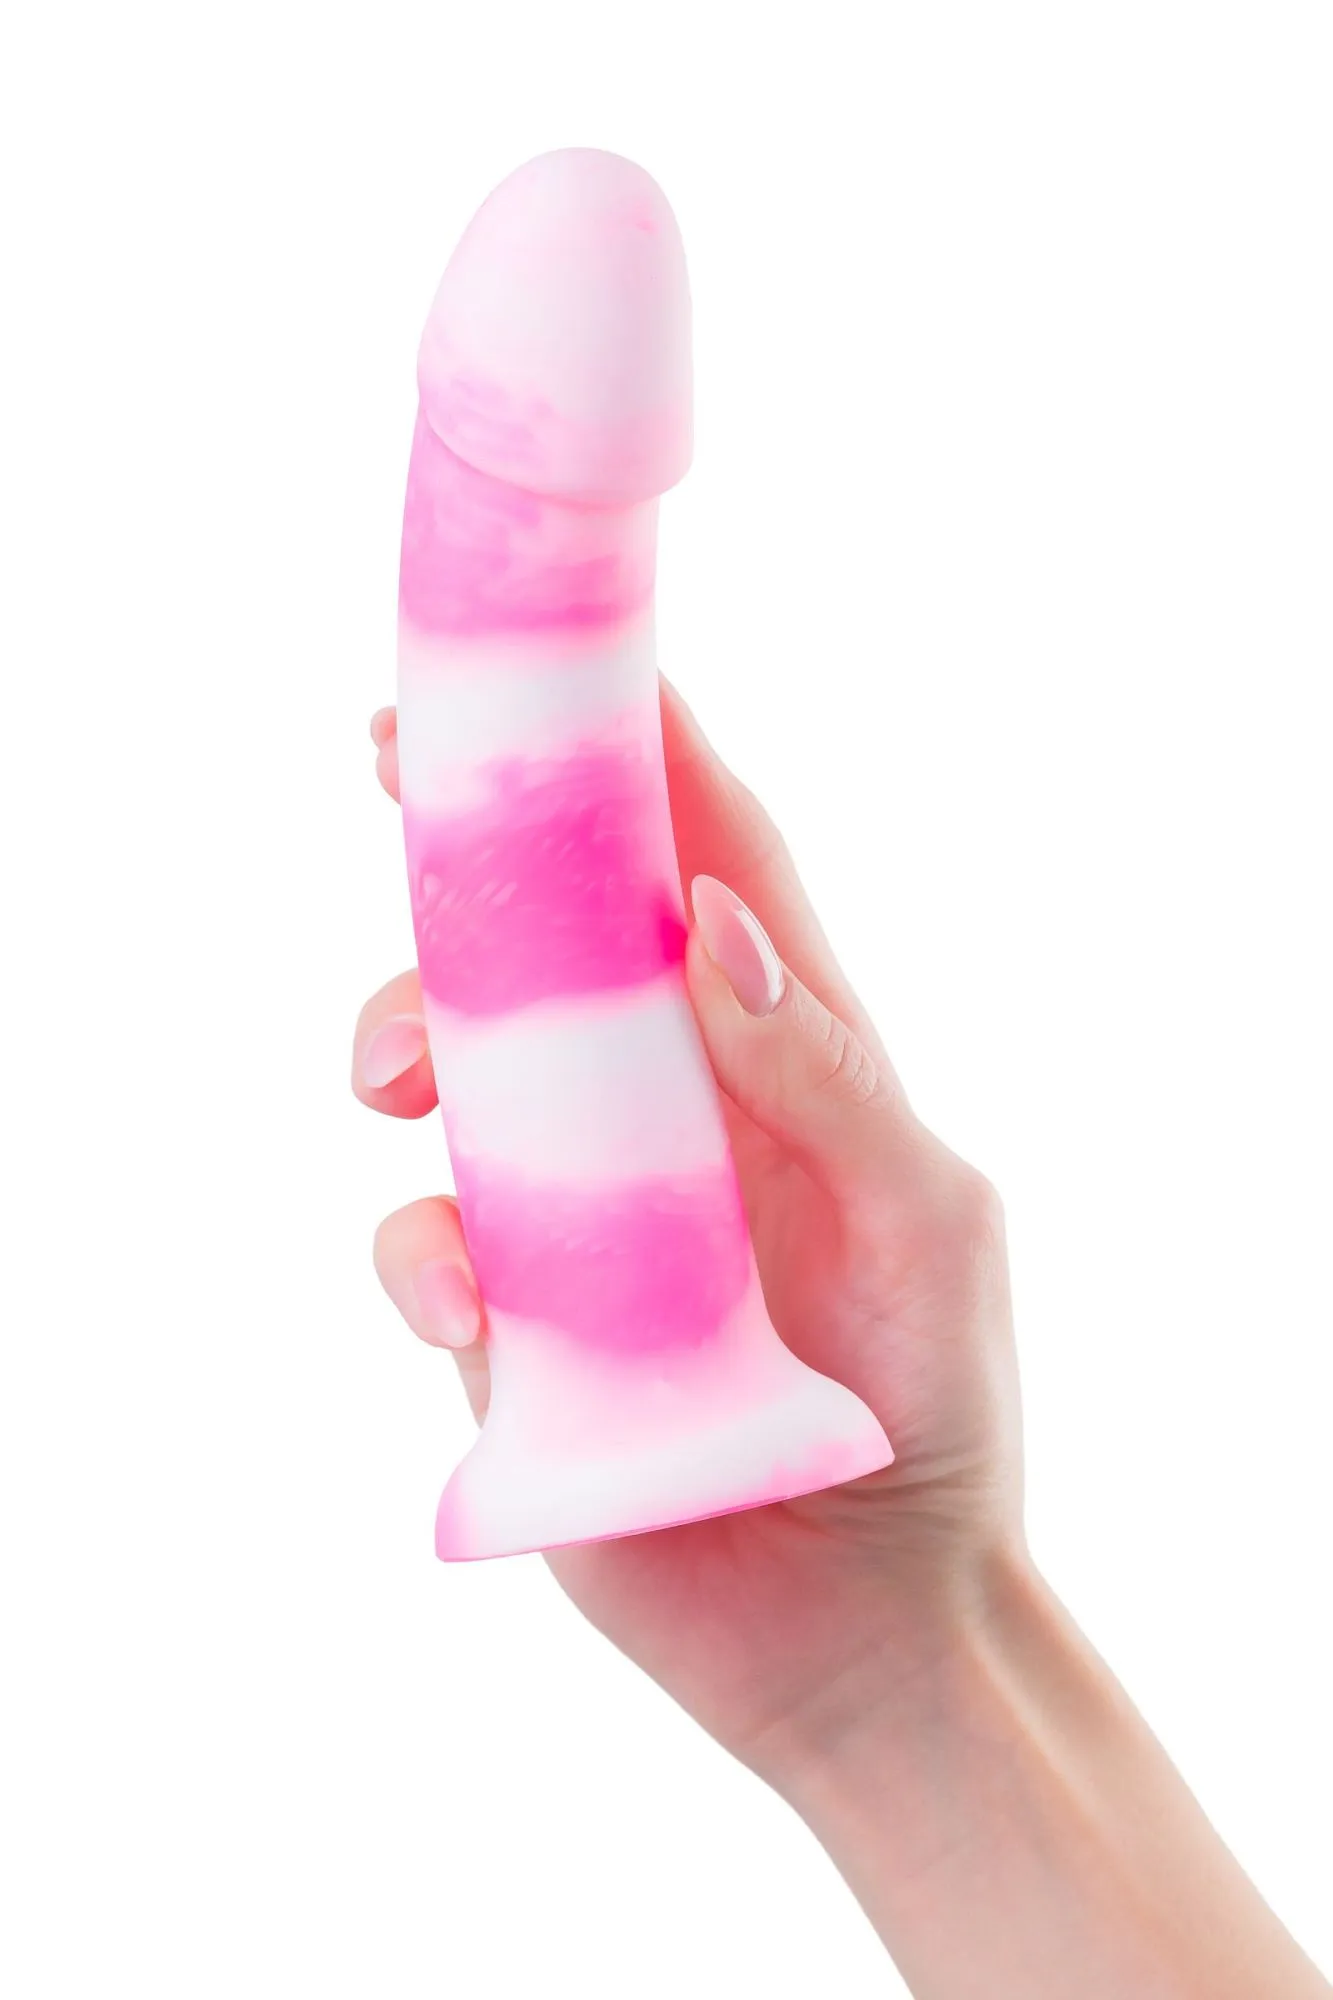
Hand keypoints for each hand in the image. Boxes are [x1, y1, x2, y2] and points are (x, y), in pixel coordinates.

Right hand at [354, 681, 1021, 1786]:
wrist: (869, 1620)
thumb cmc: (930, 1406)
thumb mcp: (923, 1220)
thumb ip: (827, 1071)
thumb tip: (707, 922)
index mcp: (784, 1055)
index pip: (702, 866)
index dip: (631, 754)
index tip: (551, 664)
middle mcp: (669, 1111)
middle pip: (544, 940)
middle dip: (463, 854)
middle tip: (383, 773)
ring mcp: (580, 1211)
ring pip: (455, 1071)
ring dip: (403, 1033)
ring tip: (395, 1076)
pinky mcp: (515, 1323)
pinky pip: (424, 1251)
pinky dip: (419, 1254)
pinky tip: (461, 1302)